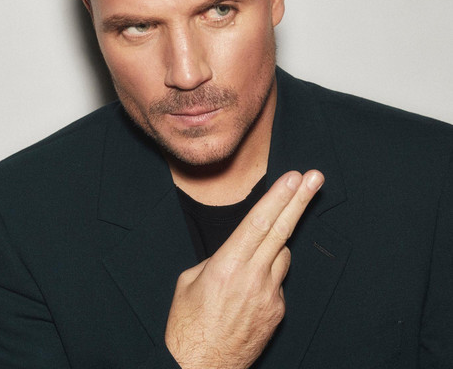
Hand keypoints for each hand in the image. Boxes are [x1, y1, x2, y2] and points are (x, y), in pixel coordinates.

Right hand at [165, 170, 323, 368]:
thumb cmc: (187, 325)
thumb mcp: (189, 281)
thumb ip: (217, 259)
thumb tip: (237, 250)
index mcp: (227, 265)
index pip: (259, 222)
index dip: (278, 197)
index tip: (293, 178)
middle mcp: (253, 278)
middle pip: (282, 231)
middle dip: (300, 200)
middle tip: (316, 177)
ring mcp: (270, 297)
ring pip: (281, 256)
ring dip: (273, 247)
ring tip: (248, 263)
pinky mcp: (277, 313)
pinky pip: (277, 282)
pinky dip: (266, 278)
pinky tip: (246, 295)